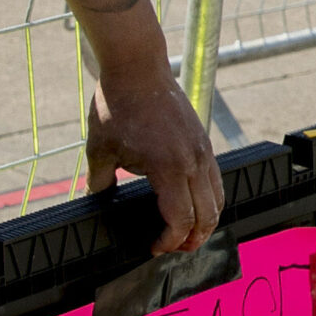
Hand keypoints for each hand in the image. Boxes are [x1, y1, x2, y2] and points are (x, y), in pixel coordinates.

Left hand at [85, 56, 221, 253]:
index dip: (170, 241)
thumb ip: (99, 180)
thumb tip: (97, 197)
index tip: (154, 247)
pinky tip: (192, 204)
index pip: (180, 220)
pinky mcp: (204, 141)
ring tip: (188, 233)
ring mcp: (203, 150)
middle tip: (175, 249)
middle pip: (207, 215)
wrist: (138, 66)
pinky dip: (209, 199)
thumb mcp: (100, 148)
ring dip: (207, 221)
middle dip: (194, 239)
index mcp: (169, 168)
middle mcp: (194, 162)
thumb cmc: (118, 104)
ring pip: (218, 198)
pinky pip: (215, 179)